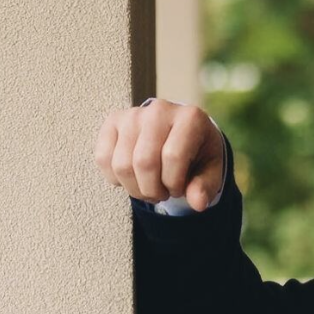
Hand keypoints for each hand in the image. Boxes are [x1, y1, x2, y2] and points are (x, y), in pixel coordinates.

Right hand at [95, 97, 225, 211]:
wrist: (181, 133)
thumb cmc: (197, 153)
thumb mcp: (210, 170)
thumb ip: (205, 186)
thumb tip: (198, 203)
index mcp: (190, 118)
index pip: (173, 156)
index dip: (174, 183)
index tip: (179, 189)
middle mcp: (159, 109)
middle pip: (144, 162)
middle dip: (152, 190)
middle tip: (161, 194)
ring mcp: (133, 114)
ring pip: (121, 164)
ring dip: (135, 188)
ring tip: (148, 187)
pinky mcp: (113, 121)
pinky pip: (103, 158)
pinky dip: (115, 178)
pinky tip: (132, 177)